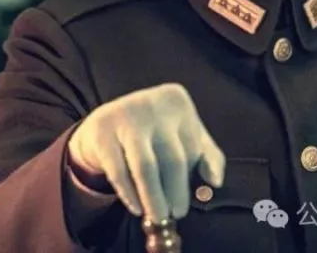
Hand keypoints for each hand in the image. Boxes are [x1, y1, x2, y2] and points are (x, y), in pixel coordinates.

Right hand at [68, 83, 225, 220]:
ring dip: (154, 197)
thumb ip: (206, 154)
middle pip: (173, 159)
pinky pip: (118, 171)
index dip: (192, 179)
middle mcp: (152, 103)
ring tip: (158, 217)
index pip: (192, 148)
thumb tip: (215, 182)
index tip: (186, 204)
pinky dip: (129, 194)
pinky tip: (135, 207)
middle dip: (176, 193)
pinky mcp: (101, 131)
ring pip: (146, 167)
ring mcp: (125, 115)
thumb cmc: (152, 132)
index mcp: (176, 100)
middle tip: (175, 214)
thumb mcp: (182, 133)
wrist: (104, 122)